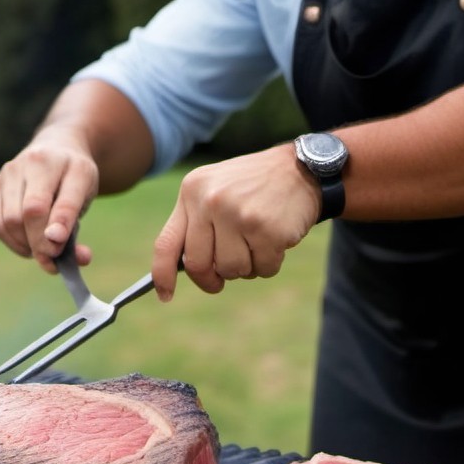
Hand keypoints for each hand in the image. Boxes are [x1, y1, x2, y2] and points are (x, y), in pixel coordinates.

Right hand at [0, 127, 98, 271]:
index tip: (58, 249)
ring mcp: (10, 172)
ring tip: (41, 249)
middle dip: (40, 243)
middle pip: (30, 212)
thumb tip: (79, 259)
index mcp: (69, 164)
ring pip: (9, 221)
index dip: (58, 227)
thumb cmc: (73, 180)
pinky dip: (12, 241)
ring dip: (25, 245)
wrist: (56, 149)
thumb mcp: (86, 196)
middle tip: (52, 258)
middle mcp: (35, 162)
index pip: (62, 199)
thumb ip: (76, 225)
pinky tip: (26, 243)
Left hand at [151, 143, 319, 298]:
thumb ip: (196, 223)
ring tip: (257, 243)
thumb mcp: (215, 189)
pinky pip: (263, 270)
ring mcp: (239, 215)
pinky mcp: (268, 230)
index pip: (167, 243)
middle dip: (212, 278)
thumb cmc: (253, 186)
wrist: (300, 168)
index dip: (162, 275)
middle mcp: (211, 201)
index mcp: (193, 191)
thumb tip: (186, 268)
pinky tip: (276, 240)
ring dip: (247, 267)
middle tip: (225, 274)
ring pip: (232, 270)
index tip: (165, 295)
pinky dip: (270, 263)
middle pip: (198, 265)